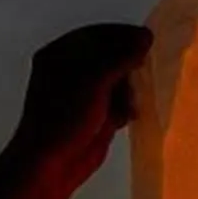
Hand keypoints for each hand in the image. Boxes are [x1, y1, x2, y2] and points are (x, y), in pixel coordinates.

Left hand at [15, 22, 152, 179]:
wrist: (51, 164)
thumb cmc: (64, 117)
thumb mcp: (93, 80)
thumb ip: (121, 56)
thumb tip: (146, 36)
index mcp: (60, 54)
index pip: (96, 34)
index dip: (122, 35)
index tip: (146, 40)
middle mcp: (71, 71)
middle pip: (109, 57)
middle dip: (128, 64)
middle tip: (143, 69)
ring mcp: (84, 95)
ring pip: (117, 80)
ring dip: (129, 88)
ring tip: (131, 99)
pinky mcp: (96, 116)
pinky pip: (118, 103)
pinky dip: (126, 107)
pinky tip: (128, 115)